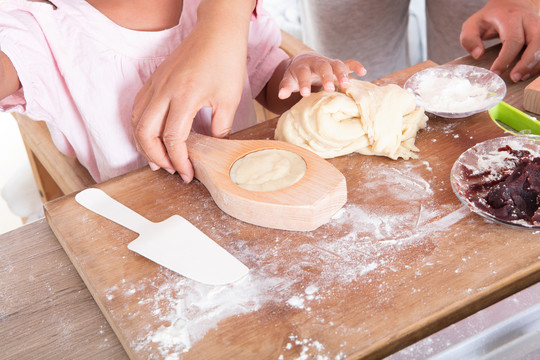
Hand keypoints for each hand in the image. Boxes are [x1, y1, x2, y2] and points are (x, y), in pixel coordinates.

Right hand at [130, 0, 253, 182]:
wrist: (217, 32)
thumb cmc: (226, 61)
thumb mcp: (230, 99)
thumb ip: (220, 128)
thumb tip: (212, 148)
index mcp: (185, 96)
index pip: (173, 138)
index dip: (179, 161)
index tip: (187, 173)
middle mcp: (164, 90)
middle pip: (145, 133)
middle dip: (155, 157)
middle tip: (170, 169)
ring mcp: (156, 84)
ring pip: (136, 121)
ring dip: (144, 143)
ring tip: (158, 159)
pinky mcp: (154, 80)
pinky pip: (138, 107)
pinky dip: (140, 126)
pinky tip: (151, 135)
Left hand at [277, 52, 365, 98]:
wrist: (304, 61)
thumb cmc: (296, 75)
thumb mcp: (289, 79)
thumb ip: (285, 86)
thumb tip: (281, 95)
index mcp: (303, 66)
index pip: (303, 74)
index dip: (304, 83)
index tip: (305, 94)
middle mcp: (317, 62)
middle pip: (322, 66)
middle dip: (326, 77)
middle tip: (329, 89)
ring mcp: (328, 62)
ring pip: (336, 64)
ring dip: (342, 73)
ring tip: (347, 85)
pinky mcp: (337, 65)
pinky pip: (348, 63)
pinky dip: (355, 66)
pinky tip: (363, 72)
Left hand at [460, 0, 539, 81]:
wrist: (511, 4)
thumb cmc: (490, 18)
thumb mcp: (473, 24)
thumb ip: (469, 39)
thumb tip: (478, 54)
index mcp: (510, 17)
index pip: (512, 39)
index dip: (505, 58)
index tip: (495, 72)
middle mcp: (529, 20)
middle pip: (536, 40)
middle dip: (527, 62)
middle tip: (514, 78)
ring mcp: (539, 26)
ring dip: (535, 64)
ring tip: (521, 77)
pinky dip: (538, 63)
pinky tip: (527, 72)